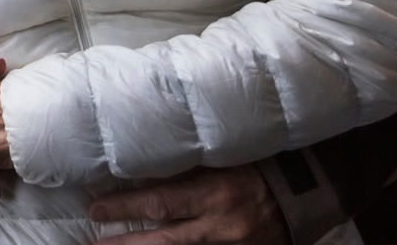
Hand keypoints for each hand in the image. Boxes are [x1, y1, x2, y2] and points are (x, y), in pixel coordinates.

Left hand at [87, 166, 287, 244]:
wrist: (305, 193)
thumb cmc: (258, 165)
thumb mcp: (223, 159)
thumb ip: (189, 167)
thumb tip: (144, 165)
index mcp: (215, 193)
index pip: (161, 202)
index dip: (126, 208)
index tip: (95, 208)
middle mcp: (220, 226)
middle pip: (163, 240)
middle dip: (125, 244)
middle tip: (92, 243)